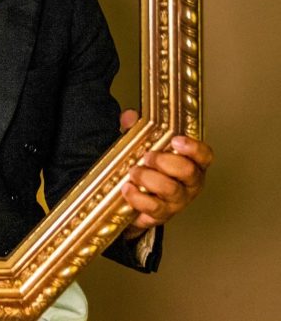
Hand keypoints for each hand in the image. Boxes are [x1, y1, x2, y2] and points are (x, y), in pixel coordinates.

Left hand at [118, 109, 212, 237]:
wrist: (137, 200)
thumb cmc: (148, 168)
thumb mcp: (143, 145)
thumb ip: (137, 128)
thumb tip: (130, 116)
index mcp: (192, 163)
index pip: (204, 155)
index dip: (193, 147)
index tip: (176, 140)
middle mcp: (190, 183)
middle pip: (188, 171)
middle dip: (165, 161)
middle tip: (148, 156)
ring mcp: (178, 201)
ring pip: (170, 189)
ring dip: (148, 178)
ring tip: (134, 172)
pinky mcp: (163, 215)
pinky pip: (153, 208)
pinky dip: (137, 197)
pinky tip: (127, 188)